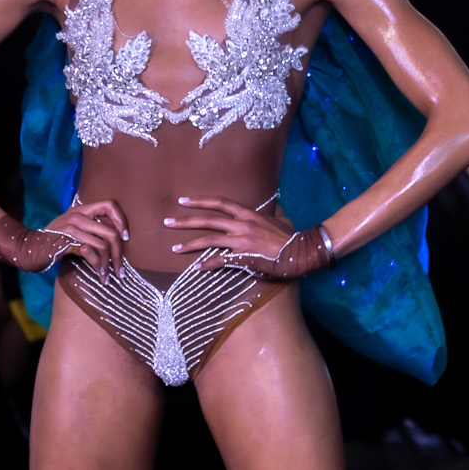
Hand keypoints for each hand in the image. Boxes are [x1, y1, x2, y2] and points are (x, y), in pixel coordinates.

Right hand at [0, 199, 127, 279]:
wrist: (27, 248)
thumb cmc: (52, 242)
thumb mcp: (71, 229)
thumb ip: (89, 228)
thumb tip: (115, 240)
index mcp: (81, 210)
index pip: (110, 204)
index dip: (121, 220)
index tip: (125, 237)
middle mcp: (78, 216)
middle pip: (112, 232)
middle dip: (120, 254)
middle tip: (120, 270)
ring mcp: (72, 228)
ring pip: (104, 245)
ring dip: (109, 265)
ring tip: (108, 277)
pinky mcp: (66, 242)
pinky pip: (91, 253)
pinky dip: (98, 267)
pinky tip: (99, 275)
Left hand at [165, 197, 332, 278]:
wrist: (301, 252)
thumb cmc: (292, 238)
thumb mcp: (283, 221)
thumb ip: (275, 214)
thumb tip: (276, 207)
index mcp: (248, 215)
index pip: (220, 203)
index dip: (200, 201)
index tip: (183, 201)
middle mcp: (241, 225)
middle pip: (207, 221)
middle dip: (185, 221)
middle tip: (167, 222)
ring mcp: (241, 242)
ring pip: (209, 241)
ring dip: (189, 245)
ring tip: (174, 249)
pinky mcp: (243, 258)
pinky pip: (220, 262)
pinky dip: (207, 265)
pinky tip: (195, 268)